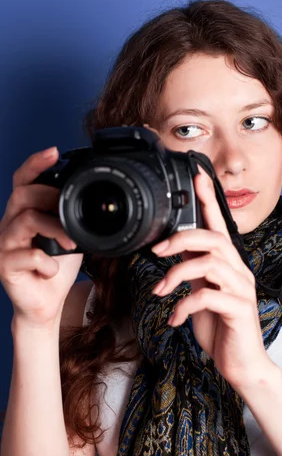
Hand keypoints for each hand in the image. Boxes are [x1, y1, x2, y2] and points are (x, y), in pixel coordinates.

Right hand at [0, 148, 82, 326]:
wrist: (46, 304)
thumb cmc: (57, 268)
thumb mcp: (70, 237)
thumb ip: (73, 219)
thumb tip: (97, 202)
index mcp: (24, 213)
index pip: (23, 180)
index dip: (36, 163)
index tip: (54, 151)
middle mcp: (9, 224)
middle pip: (22, 194)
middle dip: (50, 197)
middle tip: (71, 212)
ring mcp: (4, 244)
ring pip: (26, 219)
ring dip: (55, 229)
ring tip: (71, 244)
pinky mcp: (4, 265)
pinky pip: (29, 255)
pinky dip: (48, 263)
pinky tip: (52, 270)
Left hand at [151, 168, 273, 389]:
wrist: (241, 363)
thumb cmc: (221, 328)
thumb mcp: (201, 294)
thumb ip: (194, 272)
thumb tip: (175, 251)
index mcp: (228, 264)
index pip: (218, 224)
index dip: (208, 199)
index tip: (197, 174)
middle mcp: (238, 270)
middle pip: (212, 238)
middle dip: (180, 239)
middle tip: (156, 251)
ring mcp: (241, 289)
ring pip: (209, 263)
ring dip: (177, 275)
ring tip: (161, 291)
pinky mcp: (239, 309)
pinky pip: (209, 297)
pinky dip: (184, 306)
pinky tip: (174, 319)